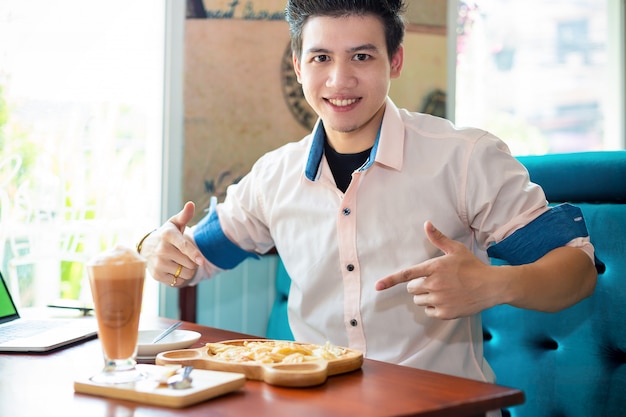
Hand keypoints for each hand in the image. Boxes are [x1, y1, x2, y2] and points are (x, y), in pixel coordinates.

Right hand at [142, 201, 205, 286]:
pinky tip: (173, 269)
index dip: (194, 254)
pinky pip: (178, 281)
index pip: (183, 246)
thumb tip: (191, 204)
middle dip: (193, 261)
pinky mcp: (157, 275)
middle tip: (185, 255)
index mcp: (168, 235)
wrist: (147, 248)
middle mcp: (161, 249)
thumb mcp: (174, 224)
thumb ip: (185, 215)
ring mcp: (158, 263)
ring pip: (185, 273)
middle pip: (190, 263)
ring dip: (188, 270)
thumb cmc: (167, 234)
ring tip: (180, 262)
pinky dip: (180, 277)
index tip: (201, 261)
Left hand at [375, 221, 499, 318]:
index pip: (407, 274)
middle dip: (418, 285)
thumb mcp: (456, 249)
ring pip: (418, 300)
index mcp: (434, 267)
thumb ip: (438, 238)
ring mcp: (439, 299)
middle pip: (411, 288)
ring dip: (425, 296)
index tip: (377, 286)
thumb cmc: (473, 266)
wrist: (492, 286)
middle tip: (435, 281)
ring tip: (442, 290)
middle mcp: (434, 284)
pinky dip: (434, 307)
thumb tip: (426, 223)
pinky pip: (428, 311)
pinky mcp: (445, 312)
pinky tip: (447, 300)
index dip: (390, 280)